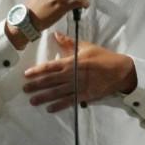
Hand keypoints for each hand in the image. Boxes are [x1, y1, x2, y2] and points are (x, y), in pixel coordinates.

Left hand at [23, 32, 137, 112]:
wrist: (119, 71)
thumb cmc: (102, 57)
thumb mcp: (86, 46)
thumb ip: (69, 42)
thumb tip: (56, 35)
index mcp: (72, 62)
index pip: (50, 67)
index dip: (37, 71)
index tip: (26, 74)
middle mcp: (72, 75)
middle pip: (50, 81)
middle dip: (36, 85)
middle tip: (24, 89)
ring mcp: (77, 86)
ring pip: (57, 93)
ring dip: (44, 97)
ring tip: (32, 101)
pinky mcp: (84, 96)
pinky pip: (69, 101)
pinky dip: (59, 106)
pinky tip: (49, 109)